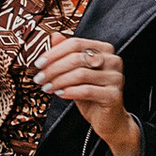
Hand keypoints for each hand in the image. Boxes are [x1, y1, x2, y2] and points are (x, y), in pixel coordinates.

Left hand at [39, 30, 140, 155]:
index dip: (54, 52)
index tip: (39, 63)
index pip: (76, 43)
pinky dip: (69, 92)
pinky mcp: (114, 95)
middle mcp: (113, 60)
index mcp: (105, 49)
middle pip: (77, 57)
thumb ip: (67, 54)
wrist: (109, 120)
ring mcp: (116, 77)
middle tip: (39, 78)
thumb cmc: (91, 94)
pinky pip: (87, 90)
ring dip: (59, 81)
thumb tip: (53, 36)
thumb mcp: (75, 73)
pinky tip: (59, 94)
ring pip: (80, 74)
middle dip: (54, 68)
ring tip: (47, 87)